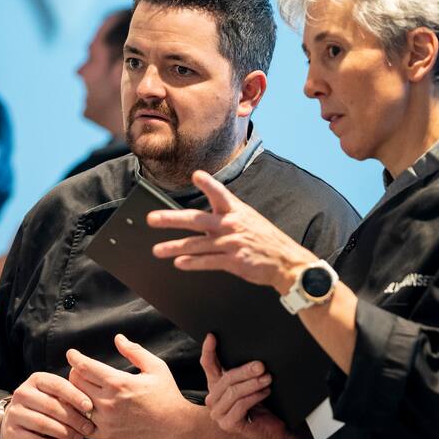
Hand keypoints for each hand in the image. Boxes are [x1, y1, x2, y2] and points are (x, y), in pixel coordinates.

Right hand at [0, 372, 95, 438]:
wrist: (13, 420)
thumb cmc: (42, 406)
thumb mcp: (52, 394)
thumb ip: (67, 396)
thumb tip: (89, 406)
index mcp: (36, 380)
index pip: (57, 385)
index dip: (75, 396)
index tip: (89, 406)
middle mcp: (22, 393)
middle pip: (51, 406)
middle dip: (73, 418)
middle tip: (88, 428)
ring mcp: (14, 413)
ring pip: (43, 424)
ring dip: (64, 433)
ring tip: (78, 438)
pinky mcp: (11, 432)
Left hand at [66, 334, 193, 438]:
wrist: (176, 428)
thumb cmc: (168, 396)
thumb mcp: (156, 368)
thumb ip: (135, 351)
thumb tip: (118, 338)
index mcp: (119, 382)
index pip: (85, 367)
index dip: (75, 358)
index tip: (71, 354)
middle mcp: (108, 401)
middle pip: (76, 383)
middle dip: (75, 373)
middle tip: (80, 371)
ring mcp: (106, 421)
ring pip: (76, 404)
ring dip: (75, 394)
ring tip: (79, 389)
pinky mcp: (107, 436)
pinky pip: (81, 425)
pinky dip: (79, 416)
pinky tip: (83, 410)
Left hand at [148, 170, 316, 293]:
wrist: (285, 262)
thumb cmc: (265, 240)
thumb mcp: (249, 219)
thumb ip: (227, 214)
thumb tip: (205, 212)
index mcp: (236, 211)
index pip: (220, 194)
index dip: (208, 184)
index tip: (196, 175)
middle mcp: (231, 225)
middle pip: (197, 220)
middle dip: (172, 219)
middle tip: (152, 219)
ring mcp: (231, 243)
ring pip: (196, 244)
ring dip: (174, 247)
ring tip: (158, 250)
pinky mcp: (233, 261)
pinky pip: (208, 261)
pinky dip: (192, 263)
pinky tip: (179, 263)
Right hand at [201, 334, 309, 438]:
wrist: (274, 427)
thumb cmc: (262, 402)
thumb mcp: (251, 382)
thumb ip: (244, 371)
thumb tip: (251, 354)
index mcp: (215, 385)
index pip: (208, 365)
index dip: (208, 350)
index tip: (212, 336)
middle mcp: (213, 399)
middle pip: (226, 379)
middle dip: (245, 371)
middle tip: (261, 365)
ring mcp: (218, 413)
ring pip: (234, 392)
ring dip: (253, 384)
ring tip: (267, 378)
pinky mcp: (228, 424)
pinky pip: (241, 405)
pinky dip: (255, 397)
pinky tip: (265, 391)